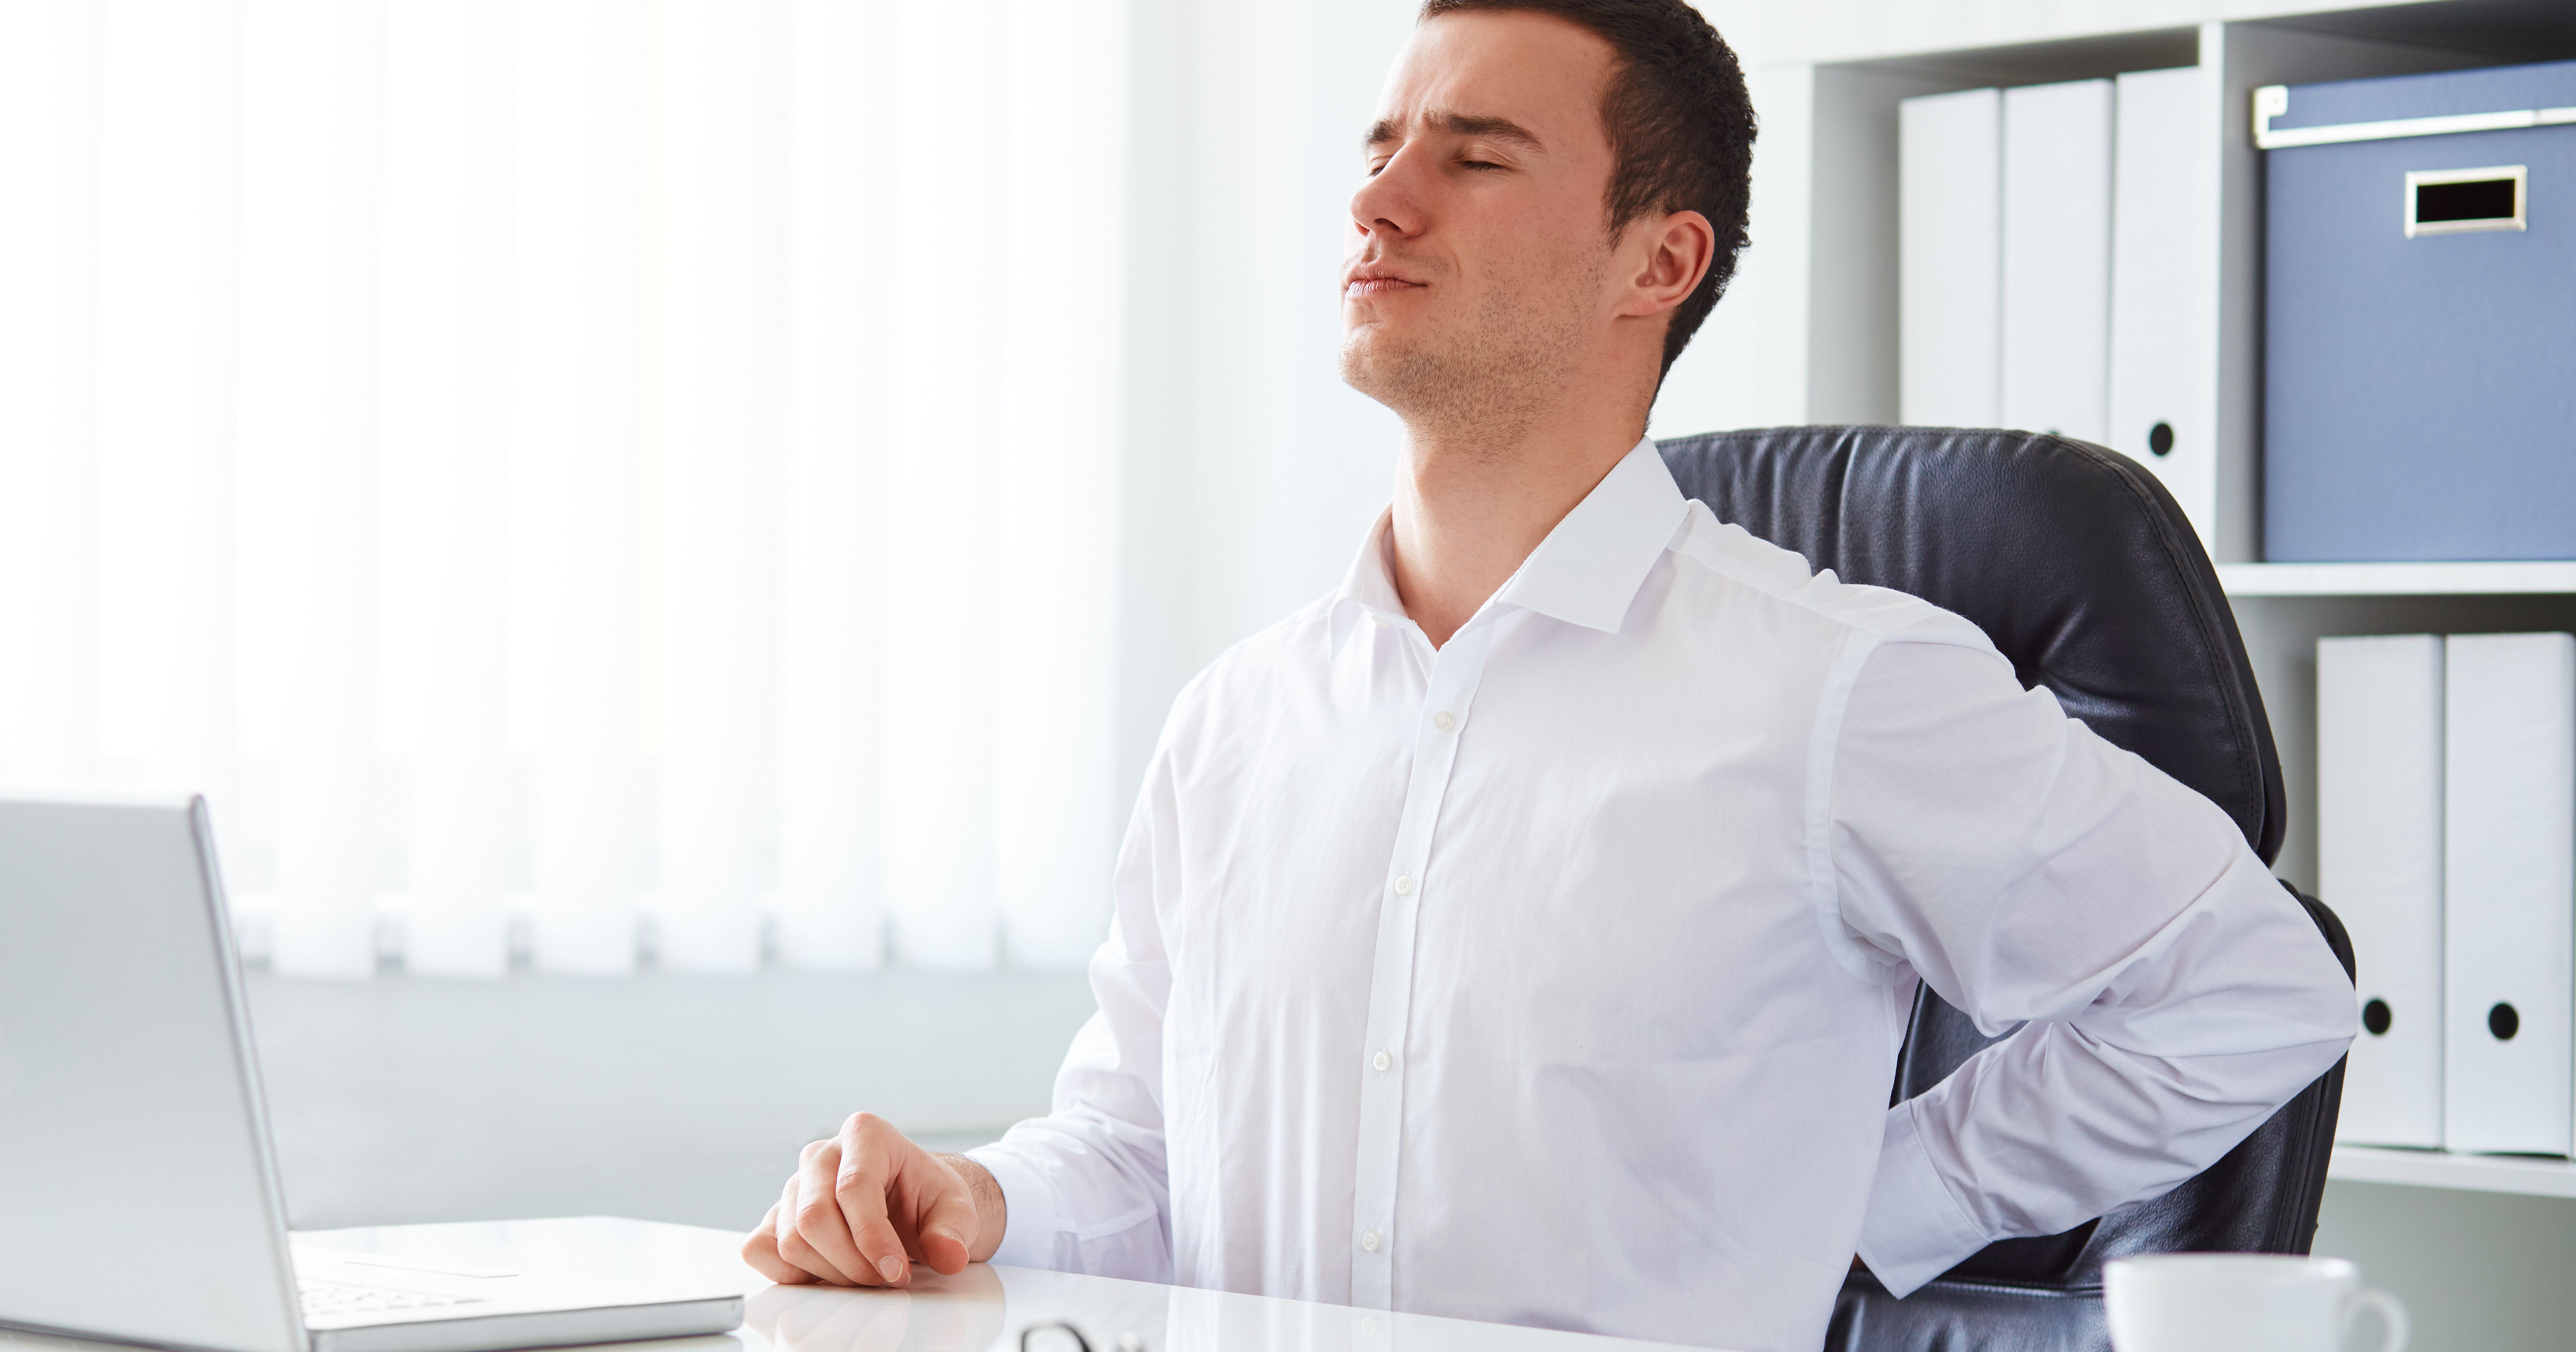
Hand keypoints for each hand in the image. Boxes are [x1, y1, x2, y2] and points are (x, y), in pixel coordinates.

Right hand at [740, 1112, 1006, 1287]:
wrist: (910, 1206)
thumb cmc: (928, 1200)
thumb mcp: (956, 1210)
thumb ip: (954, 1231)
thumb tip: (948, 1255)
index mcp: (866, 1134)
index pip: (853, 1187)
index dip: (872, 1238)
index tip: (896, 1271)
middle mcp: (822, 1154)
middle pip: (813, 1217)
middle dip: (852, 1262)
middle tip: (886, 1279)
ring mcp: (795, 1185)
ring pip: (791, 1240)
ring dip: (830, 1273)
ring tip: (867, 1275)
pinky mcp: (776, 1216)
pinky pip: (761, 1248)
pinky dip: (791, 1273)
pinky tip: (829, 1273)